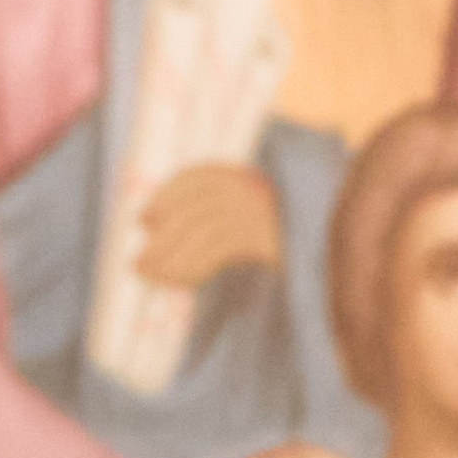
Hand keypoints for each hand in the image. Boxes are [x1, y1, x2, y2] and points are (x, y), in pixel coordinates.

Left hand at [135, 158, 283, 287]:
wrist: (320, 254)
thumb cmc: (275, 242)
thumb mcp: (243, 217)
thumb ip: (209, 215)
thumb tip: (157, 231)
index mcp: (240, 176)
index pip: (194, 178)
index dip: (164, 197)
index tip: (142, 221)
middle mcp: (248, 188)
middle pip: (191, 210)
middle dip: (160, 240)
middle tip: (137, 264)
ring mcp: (257, 212)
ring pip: (199, 233)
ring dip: (169, 259)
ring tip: (150, 276)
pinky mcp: (264, 239)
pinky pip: (216, 253)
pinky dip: (193, 269)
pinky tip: (179, 281)